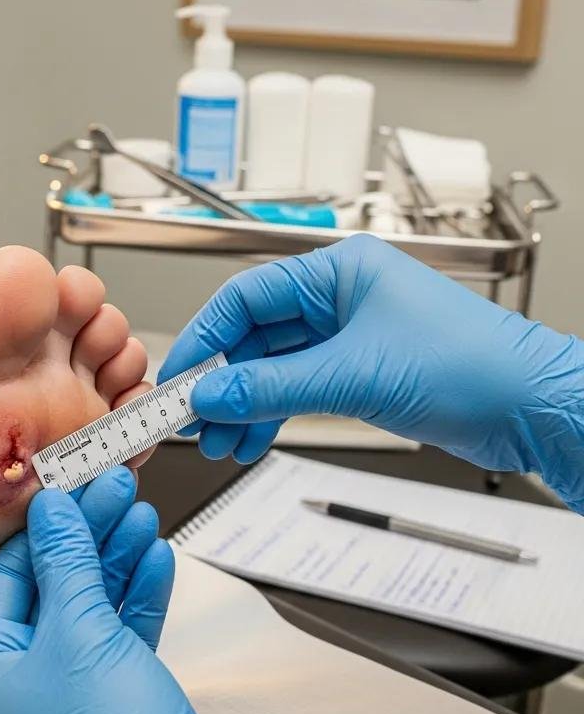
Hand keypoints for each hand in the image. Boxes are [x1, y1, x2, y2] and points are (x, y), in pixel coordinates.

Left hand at [0, 467, 352, 713]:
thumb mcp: (78, 630)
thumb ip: (64, 561)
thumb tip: (49, 507)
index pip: (5, 579)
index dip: (39, 529)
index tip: (67, 486)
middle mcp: (22, 684)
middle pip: (52, 588)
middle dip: (86, 536)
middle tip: (114, 488)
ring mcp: (70, 693)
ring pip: (91, 606)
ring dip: (117, 557)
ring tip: (141, 510)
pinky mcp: (116, 698)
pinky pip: (120, 632)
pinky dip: (138, 594)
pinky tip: (156, 557)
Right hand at [160, 234, 583, 511]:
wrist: (533, 408)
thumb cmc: (473, 366)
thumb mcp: (354, 374)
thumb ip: (273, 387)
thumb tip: (212, 395)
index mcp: (339, 272)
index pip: (247, 297)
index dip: (207, 338)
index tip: (180, 378)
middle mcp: (340, 299)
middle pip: (255, 336)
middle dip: (222, 381)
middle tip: (193, 418)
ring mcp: (349, 338)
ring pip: (273, 368)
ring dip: (243, 405)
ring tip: (221, 442)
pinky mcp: (359, 374)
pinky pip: (296, 391)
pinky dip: (272, 416)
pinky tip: (253, 441)